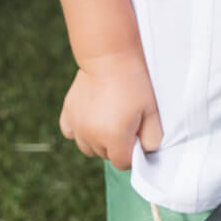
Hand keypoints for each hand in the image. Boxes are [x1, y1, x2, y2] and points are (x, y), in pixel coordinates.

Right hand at [59, 50, 163, 170]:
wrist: (110, 57)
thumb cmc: (134, 84)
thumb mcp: (152, 113)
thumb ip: (152, 139)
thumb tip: (144, 152)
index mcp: (114, 139)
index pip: (122, 163)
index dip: (132, 152)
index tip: (136, 135)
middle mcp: (92, 137)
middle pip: (105, 156)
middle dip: (116, 146)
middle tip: (125, 122)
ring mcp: (77, 126)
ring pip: (87, 148)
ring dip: (98, 141)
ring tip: (108, 120)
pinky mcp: (68, 113)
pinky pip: (71, 133)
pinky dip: (80, 130)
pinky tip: (90, 119)